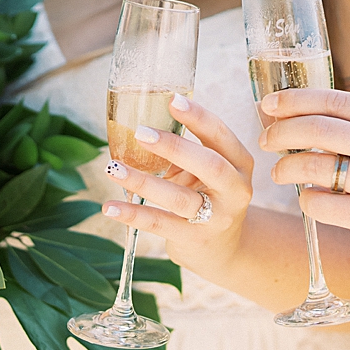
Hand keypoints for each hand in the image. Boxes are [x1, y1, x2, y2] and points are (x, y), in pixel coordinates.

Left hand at [101, 93, 253, 278]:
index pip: (221, 136)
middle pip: (209, 165)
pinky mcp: (195, 239)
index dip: (198, 117)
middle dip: (174, 147)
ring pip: (179, 198)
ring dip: (143, 181)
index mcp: (239, 163)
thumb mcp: (209, 172)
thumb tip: (143, 119)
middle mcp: (235, 190)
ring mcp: (217, 217)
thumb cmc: (209, 197)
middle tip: (140, 132)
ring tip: (113, 168)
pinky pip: (160, 224)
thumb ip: (188, 149)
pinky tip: (110, 206)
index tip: (172, 100)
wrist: (224, 249)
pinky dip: (133, 214)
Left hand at [259, 88, 349, 268]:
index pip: (333, 100)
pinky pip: (321, 204)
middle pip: (318, 130)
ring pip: (314, 167)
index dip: (294, 100)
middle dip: (281, 132)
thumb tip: (293, 111)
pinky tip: (307, 198)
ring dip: (286, 167)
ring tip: (279, 172)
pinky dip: (305, 199)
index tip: (268, 104)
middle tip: (265, 139)